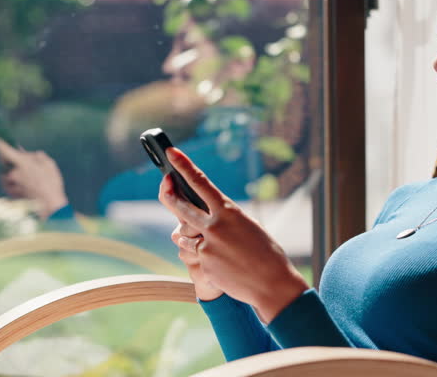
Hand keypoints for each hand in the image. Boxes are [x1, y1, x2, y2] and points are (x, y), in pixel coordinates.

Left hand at [0, 139, 68, 219]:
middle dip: (8, 158)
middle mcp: (13, 172)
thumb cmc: (52, 183)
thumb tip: (29, 155)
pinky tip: (24, 184)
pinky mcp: (10, 192)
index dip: (0, 143)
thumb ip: (37, 156)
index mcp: (22, 163)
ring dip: (12, 170)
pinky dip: (13, 181)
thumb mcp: (49, 164)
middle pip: (4, 161)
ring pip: (6, 172)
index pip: (5, 150)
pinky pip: (8, 182)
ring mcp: (10, 184)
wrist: (49, 205)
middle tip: (18, 158)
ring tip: (26, 174)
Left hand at [158, 147, 309, 322]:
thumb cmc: (265, 253)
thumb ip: (224, 219)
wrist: (272, 283)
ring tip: (220, 248)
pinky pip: (196, 257)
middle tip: (165, 183)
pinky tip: (226, 265)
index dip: (183, 165)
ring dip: (194, 238)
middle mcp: (215, 225)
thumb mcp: (248, 226)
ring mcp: (207, 245)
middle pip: (180, 206)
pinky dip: (207, 259)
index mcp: (229, 211)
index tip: (171, 152)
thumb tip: (203, 218)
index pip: (201, 183)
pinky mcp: (204, 264)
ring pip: (184, 235)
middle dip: (169, 193)